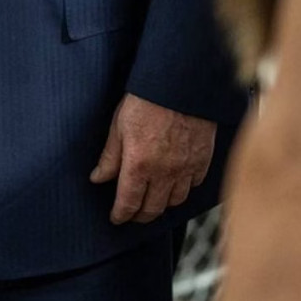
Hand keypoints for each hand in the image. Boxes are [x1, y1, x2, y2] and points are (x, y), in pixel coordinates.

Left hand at [91, 94, 216, 224]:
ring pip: (175, 201)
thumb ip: (110, 157)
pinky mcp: (203, 159)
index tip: (116, 217)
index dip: (120, 215)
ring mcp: (186, 168)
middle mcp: (164, 172)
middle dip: (140, 216)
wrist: (181, 83)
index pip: (128, 203)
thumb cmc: (147, 100)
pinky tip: (176, 182)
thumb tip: (98, 178)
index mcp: (139, 165)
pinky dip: (184, 188)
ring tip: (154, 199)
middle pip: (152, 209)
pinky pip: (194, 185)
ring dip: (162, 204)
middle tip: (133, 214)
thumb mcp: (119, 126)